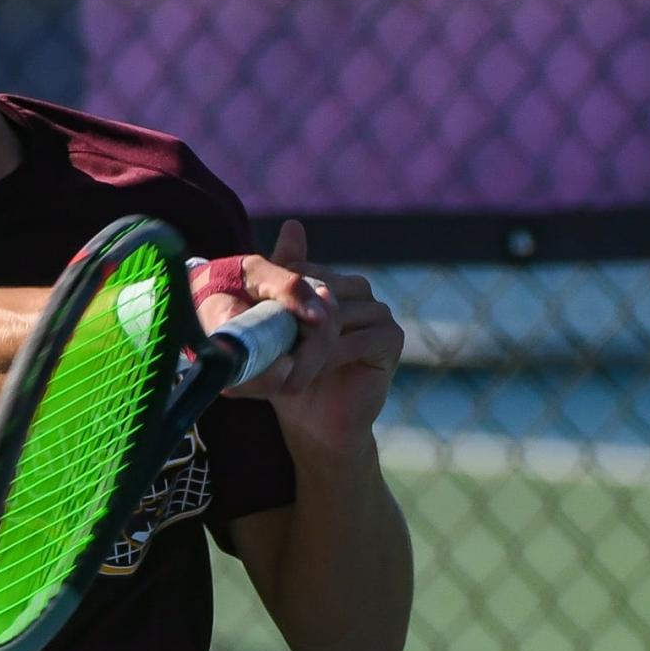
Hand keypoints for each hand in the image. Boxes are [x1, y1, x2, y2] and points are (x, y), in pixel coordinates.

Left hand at [194, 219, 403, 451]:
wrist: (315, 424)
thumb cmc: (290, 375)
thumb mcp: (273, 330)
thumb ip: (275, 288)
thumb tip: (289, 226)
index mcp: (329, 280)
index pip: (301, 270)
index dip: (278, 296)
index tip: (258, 323)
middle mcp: (357, 290)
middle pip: (320, 291)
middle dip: (293, 320)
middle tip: (272, 350)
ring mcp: (378, 311)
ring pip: (336, 315)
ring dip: (308, 343)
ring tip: (288, 368)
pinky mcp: (391, 337)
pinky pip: (358, 339)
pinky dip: (330, 358)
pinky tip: (310, 376)